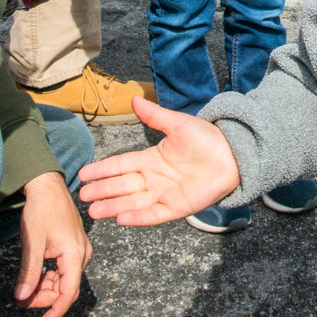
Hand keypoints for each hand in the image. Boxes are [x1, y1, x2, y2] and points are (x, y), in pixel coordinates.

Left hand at [15, 172, 91, 316]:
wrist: (47, 185)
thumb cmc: (41, 209)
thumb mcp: (32, 243)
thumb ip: (29, 272)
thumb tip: (22, 296)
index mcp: (74, 253)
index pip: (68, 292)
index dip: (55, 312)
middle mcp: (81, 253)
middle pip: (66, 288)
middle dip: (44, 298)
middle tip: (22, 299)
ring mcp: (79, 250)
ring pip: (64, 280)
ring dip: (46, 288)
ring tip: (25, 288)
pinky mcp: (73, 247)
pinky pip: (64, 270)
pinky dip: (49, 277)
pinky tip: (35, 276)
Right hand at [78, 95, 240, 224]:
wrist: (233, 154)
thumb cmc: (207, 138)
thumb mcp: (177, 124)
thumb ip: (154, 116)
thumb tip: (135, 98)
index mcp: (152, 159)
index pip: (121, 165)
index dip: (103, 170)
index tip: (83, 174)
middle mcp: (155, 178)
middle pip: (123, 186)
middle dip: (103, 191)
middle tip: (83, 196)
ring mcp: (165, 194)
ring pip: (133, 202)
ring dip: (114, 206)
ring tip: (94, 211)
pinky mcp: (178, 207)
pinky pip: (155, 214)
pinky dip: (139, 216)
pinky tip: (122, 218)